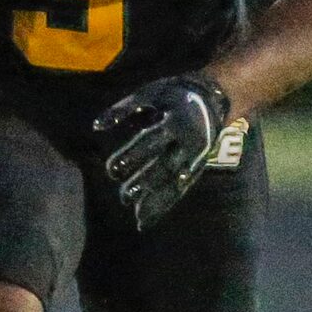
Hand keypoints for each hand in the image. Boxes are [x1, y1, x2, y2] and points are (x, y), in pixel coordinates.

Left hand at [95, 73, 232, 231]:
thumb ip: (122, 109)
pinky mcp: (196, 168)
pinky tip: (149, 218)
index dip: (131, 156)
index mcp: (174, 122)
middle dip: (144, 182)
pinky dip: (165, 204)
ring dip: (156, 200)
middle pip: (164, 166)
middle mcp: (187, 143)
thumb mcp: (150, 93)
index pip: (150, 142)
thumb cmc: (175, 94)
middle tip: (124, 196)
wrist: (216, 97)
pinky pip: (180, 189)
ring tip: (137, 217)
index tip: (112, 170)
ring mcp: (194, 158)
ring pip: (174, 183)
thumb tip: (95, 127)